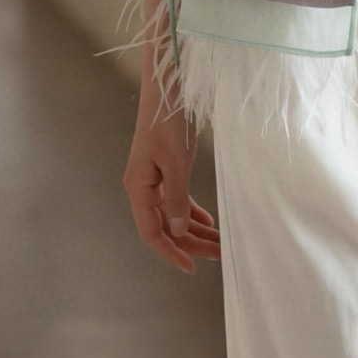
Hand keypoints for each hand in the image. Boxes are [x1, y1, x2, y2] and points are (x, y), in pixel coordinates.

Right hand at [122, 87, 220, 271]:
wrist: (168, 90)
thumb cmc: (167, 122)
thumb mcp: (175, 162)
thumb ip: (176, 197)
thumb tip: (178, 230)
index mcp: (138, 189)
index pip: (152, 233)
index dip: (171, 252)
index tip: (192, 267)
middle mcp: (142, 188)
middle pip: (165, 227)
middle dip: (191, 243)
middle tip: (220, 254)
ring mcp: (153, 181)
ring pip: (173, 215)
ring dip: (195, 230)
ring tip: (220, 242)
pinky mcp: (164, 171)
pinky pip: (177, 200)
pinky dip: (192, 212)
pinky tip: (210, 223)